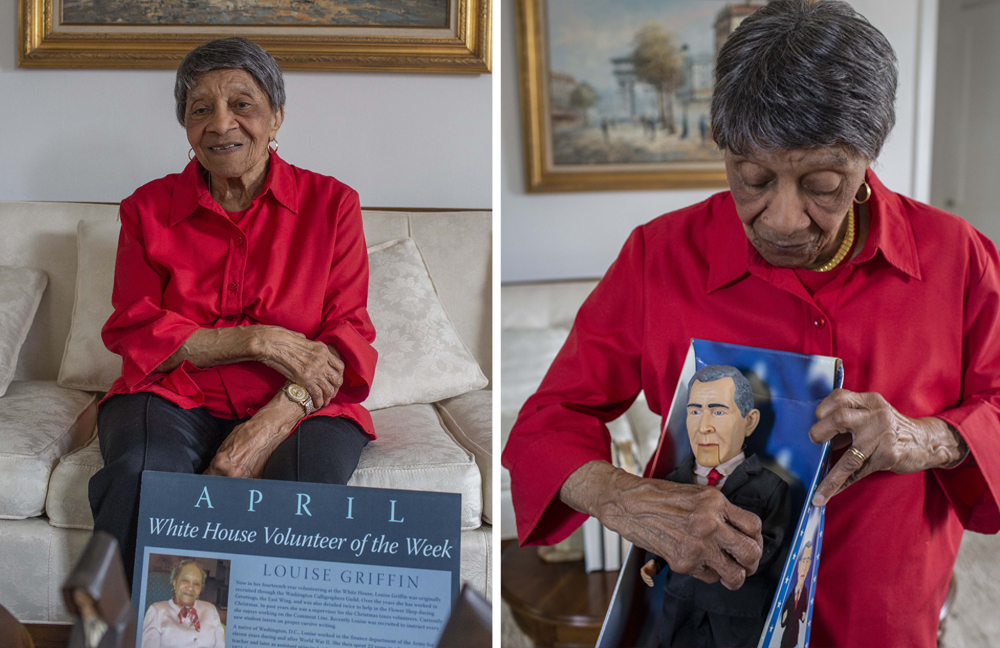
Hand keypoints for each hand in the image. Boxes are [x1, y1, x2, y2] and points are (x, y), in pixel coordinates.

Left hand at [205, 394, 300, 477]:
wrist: (266, 431)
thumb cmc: (248, 434)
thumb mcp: (224, 445)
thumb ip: (217, 461)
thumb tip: (213, 470)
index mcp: (221, 464)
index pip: (208, 477)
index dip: (210, 475)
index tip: (212, 474)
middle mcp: (231, 474)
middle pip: (219, 483)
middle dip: (221, 477)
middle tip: (226, 469)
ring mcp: (245, 478)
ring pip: (232, 484)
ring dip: (232, 479)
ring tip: (238, 468)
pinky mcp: (256, 479)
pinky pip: (245, 483)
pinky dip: (244, 478)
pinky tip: (246, 469)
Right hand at [255, 326, 344, 408]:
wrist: (272, 343)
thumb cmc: (282, 339)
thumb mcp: (302, 339)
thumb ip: (310, 347)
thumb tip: (310, 349)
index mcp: (323, 349)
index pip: (339, 365)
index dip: (339, 376)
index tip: (335, 382)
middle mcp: (322, 360)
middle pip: (337, 378)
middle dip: (335, 389)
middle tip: (331, 394)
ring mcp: (315, 370)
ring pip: (329, 388)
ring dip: (327, 397)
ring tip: (325, 402)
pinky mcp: (306, 379)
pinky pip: (318, 394)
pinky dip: (319, 401)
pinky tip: (317, 404)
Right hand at [560, 461, 762, 589]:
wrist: (628, 504)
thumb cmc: (659, 496)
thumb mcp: (696, 494)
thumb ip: (719, 510)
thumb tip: (740, 531)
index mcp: (715, 502)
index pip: (754, 526)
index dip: (757, 539)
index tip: (752, 543)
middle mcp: (709, 523)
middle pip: (751, 553)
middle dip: (752, 562)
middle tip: (747, 563)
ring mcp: (697, 545)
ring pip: (735, 574)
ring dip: (736, 577)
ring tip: (730, 573)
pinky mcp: (684, 562)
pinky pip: (709, 577)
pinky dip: (709, 575)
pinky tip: (700, 563)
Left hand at [809, 389, 967, 505]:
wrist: (927, 441)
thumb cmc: (890, 428)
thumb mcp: (873, 414)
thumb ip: (849, 420)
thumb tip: (816, 437)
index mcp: (870, 401)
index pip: (839, 397)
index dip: (823, 408)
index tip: (818, 418)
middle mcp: (876, 416)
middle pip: (839, 419)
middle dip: (820, 431)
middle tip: (815, 440)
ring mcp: (883, 437)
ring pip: (849, 456)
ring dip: (830, 477)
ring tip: (817, 492)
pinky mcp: (888, 456)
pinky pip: (859, 472)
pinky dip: (841, 484)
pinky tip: (828, 493)